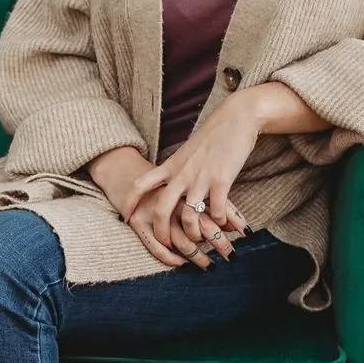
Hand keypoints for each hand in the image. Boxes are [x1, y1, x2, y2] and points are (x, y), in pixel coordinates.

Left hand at [123, 94, 258, 264]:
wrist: (237, 117)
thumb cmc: (214, 134)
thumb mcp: (188, 151)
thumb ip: (179, 168)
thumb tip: (172, 181)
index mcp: (171, 165)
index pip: (141, 184)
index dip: (130, 202)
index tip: (126, 216)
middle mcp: (182, 173)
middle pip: (162, 209)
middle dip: (161, 232)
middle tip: (166, 245)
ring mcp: (201, 177)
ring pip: (188, 216)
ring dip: (194, 233)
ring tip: (200, 239)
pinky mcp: (222, 180)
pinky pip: (216, 210)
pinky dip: (219, 221)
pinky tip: (223, 222)